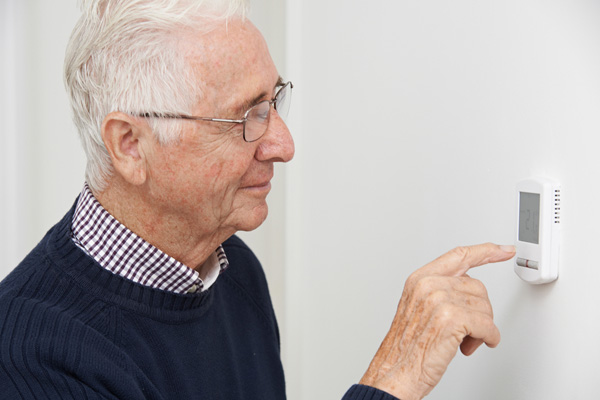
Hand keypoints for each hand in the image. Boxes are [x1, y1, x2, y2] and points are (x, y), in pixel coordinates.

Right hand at [359, 243, 514, 399]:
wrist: (396, 373)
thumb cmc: (407, 347)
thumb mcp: (418, 308)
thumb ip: (440, 291)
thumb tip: (468, 288)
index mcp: (419, 279)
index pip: (459, 256)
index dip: (485, 251)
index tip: (504, 250)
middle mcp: (428, 285)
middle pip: (477, 287)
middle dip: (479, 311)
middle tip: (467, 330)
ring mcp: (439, 300)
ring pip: (484, 306)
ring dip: (481, 328)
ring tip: (463, 341)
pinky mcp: (452, 319)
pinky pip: (487, 325)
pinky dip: (487, 338)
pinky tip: (474, 345)